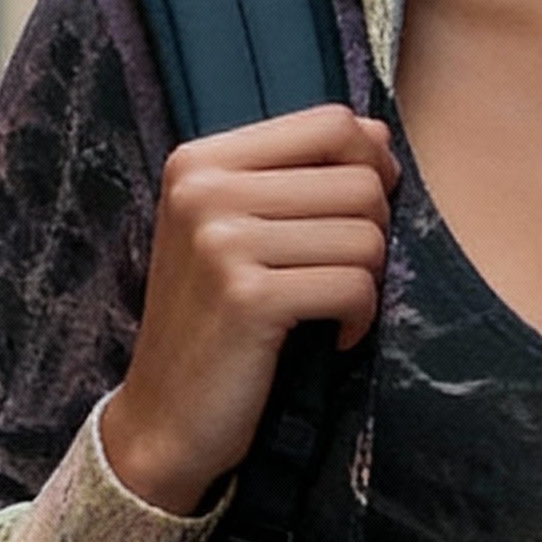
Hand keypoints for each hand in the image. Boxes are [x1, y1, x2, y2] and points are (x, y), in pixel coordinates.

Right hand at [95, 104, 396, 518]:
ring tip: (329, 311)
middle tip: (340, 277)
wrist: (164, 418)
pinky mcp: (247, 296)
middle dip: (373, 235)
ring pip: (365, 234)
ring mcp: (221, 240)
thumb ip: (294, 180)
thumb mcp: (233, 235)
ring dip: (366, 283)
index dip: (372, 166)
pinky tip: (333, 339)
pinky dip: (359, 321)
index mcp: (200, 162)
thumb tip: (377, 137)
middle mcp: (204, 189)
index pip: (331, 123)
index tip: (362, 215)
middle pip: (359, 180)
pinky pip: (355, 287)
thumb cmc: (214, 326)